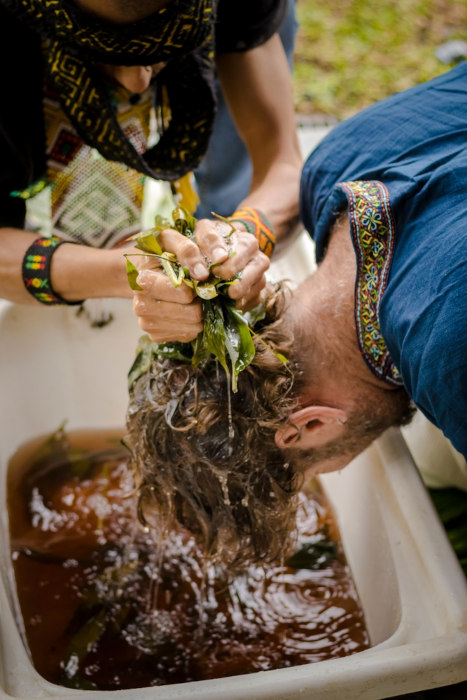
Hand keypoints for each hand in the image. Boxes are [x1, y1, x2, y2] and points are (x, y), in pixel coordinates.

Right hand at [131, 218, 269, 342]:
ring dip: (200, 314)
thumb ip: (187, 250)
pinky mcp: (155, 335)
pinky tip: (186, 310)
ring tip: (194, 299)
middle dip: (201, 302)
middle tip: (199, 290)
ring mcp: (146, 323)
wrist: (141, 270)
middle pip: (191, 314)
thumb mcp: (171, 240)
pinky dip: (192, 324)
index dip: (198, 286)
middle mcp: (141, 305)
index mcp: (144, 280)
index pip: (183, 292)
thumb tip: (202, 274)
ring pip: (191, 328)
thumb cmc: (160, 253)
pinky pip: (185, 336)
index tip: (202, 277)